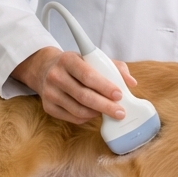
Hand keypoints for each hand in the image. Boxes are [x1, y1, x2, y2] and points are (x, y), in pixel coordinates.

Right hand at [11, 47, 137, 125]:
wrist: (46, 69)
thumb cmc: (77, 64)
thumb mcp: (93, 59)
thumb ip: (115, 68)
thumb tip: (132, 83)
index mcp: (68, 60)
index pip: (87, 75)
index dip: (105, 87)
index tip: (119, 95)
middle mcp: (55, 76)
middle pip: (83, 96)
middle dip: (105, 106)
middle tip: (121, 112)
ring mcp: (49, 93)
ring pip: (78, 110)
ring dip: (98, 114)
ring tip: (110, 112)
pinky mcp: (48, 107)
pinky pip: (72, 118)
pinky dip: (87, 118)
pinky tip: (96, 113)